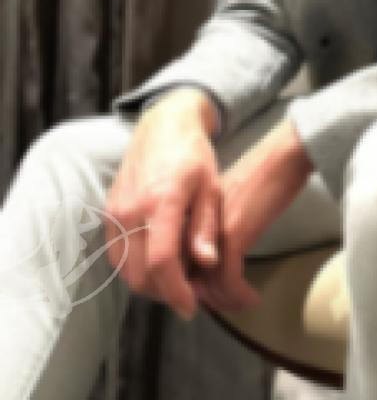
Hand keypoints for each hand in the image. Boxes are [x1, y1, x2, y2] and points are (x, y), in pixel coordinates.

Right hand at [103, 87, 222, 319]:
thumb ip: (206, 227)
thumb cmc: (194, 155)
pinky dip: (135, 268)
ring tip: (176, 279)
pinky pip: (117, 255)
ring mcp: (115, 212)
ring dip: (148, 284)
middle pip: (139, 274)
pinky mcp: (108, 213)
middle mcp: (131, 210)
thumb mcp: (211, 187)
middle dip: (164, 293)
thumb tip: (207, 264)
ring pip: (124, 270)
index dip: (176, 292)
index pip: (161, 263)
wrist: (163, 125)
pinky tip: (158, 262)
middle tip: (188, 294)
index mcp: (161, 202)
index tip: (191, 307)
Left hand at [189, 116, 312, 313]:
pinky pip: (229, 280)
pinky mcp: (234, 235)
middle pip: (189, 275)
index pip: (180, 260)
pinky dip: (240, 295)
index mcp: (192, 216)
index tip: (209, 292)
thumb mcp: (228, 200)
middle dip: (207, 297)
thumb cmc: (263, 174)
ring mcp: (212, 230)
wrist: (282, 156)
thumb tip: (212, 254)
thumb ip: (214, 224)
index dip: (192, 282)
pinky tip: (252, 298)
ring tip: (241, 303)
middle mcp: (195, 225)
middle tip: (227, 303)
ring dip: (225, 300)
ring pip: (207, 283)